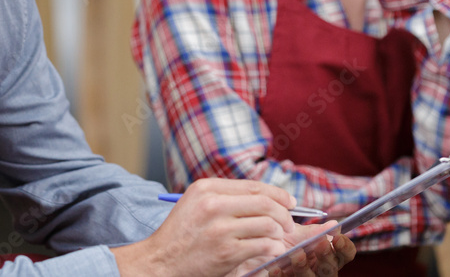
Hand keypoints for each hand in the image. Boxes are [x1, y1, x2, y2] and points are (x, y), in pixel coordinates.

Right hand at [112, 178, 298, 276]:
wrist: (160, 262)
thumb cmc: (181, 234)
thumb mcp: (196, 202)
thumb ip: (224, 195)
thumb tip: (264, 196)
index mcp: (207, 188)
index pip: (254, 186)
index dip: (277, 193)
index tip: (289, 202)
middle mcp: (214, 204)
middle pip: (265, 202)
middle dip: (284, 214)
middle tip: (289, 224)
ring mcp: (220, 228)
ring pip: (267, 224)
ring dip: (279, 233)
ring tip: (278, 239)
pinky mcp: (226, 251)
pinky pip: (262, 245)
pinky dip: (272, 248)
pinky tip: (270, 250)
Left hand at [232, 222, 356, 276]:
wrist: (248, 259)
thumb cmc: (274, 245)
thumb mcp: (293, 237)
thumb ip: (311, 233)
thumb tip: (334, 224)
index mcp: (324, 256)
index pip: (344, 254)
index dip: (345, 246)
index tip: (337, 236)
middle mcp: (318, 271)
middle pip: (332, 269)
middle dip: (327, 257)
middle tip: (319, 244)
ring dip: (305, 267)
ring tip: (295, 254)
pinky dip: (284, 276)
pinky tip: (275, 268)